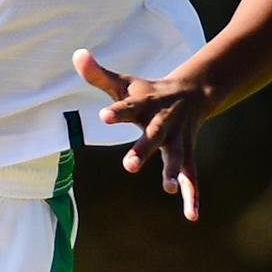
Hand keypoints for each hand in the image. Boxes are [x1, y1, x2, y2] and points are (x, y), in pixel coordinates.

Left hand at [71, 49, 210, 220]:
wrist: (194, 92)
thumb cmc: (149, 91)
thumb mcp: (124, 82)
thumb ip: (99, 75)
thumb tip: (76, 54)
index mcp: (145, 104)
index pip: (128, 106)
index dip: (117, 112)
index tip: (104, 117)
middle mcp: (163, 123)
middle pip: (153, 136)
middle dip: (143, 150)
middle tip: (128, 166)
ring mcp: (177, 140)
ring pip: (177, 157)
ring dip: (173, 172)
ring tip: (168, 188)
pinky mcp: (187, 155)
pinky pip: (192, 177)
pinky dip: (193, 196)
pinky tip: (191, 216)